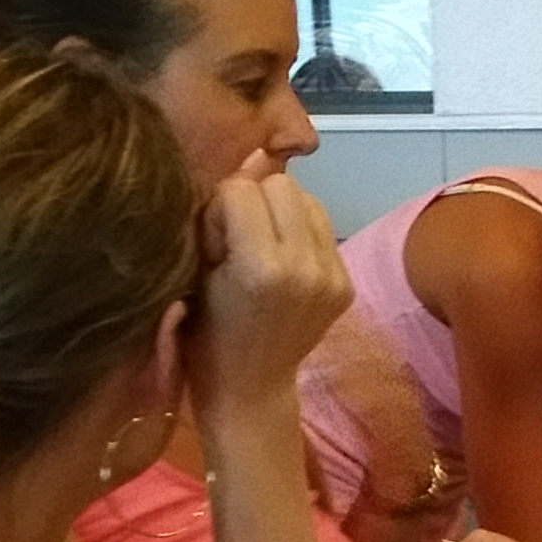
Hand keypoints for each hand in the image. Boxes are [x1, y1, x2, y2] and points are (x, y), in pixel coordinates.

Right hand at [186, 157, 348, 431]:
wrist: (249, 387)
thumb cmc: (202, 332)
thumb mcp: (195, 271)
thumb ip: (223, 212)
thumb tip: (258, 154)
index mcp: (262, 270)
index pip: (239, 189)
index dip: (217, 210)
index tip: (212, 245)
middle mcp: (306, 270)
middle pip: (280, 185)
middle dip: (252, 202)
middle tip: (236, 243)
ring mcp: (333, 277)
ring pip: (306, 198)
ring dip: (279, 212)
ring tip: (261, 249)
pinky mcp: (346, 283)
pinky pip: (322, 224)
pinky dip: (299, 231)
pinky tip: (281, 260)